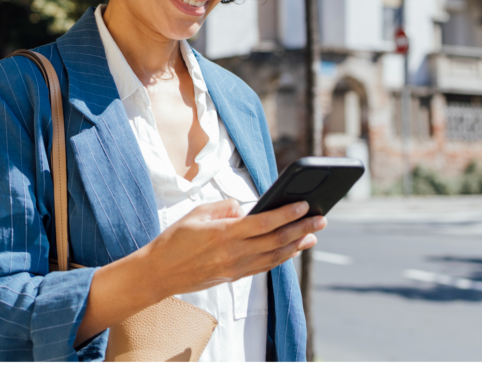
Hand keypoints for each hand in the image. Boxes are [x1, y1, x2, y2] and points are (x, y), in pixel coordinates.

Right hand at [141, 199, 326, 298]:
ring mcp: (236, 268)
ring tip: (313, 235)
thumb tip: (245, 209)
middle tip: (321, 219)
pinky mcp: (235, 276)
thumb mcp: (197, 213)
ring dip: (297, 245)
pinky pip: (265, 266)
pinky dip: (282, 257)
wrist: (159, 272)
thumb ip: (224, 208)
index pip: (264, 223)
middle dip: (302, 228)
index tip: (304, 204)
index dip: (287, 214)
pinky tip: (292, 250)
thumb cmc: (175, 239)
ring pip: (275, 256)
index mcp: (224, 234)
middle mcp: (234, 253)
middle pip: (276, 240)